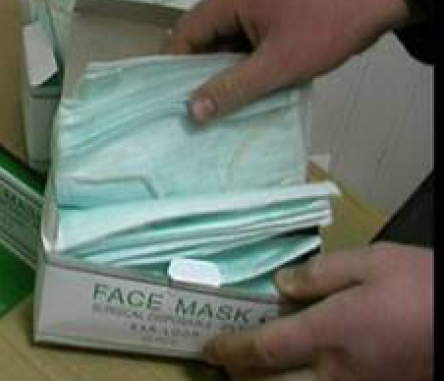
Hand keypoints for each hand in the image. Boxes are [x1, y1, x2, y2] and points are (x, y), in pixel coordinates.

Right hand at [169, 0, 408, 122]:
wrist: (379, 2)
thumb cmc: (327, 28)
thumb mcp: (278, 65)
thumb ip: (233, 87)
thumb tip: (193, 110)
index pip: (186, 31)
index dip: (175, 66)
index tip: (173, 99)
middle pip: (203, 36)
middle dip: (200, 70)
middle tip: (195, 107)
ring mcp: (255, 2)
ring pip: (224, 41)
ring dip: (224, 69)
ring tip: (219, 102)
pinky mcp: (271, 13)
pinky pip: (244, 40)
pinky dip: (243, 63)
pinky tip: (245, 88)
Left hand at [202, 242, 432, 379]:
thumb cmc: (423, 286)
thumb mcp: (372, 262)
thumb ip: (320, 274)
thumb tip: (280, 284)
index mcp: (331, 333)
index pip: (264, 350)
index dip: (230, 350)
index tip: (208, 348)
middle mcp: (337, 371)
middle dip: (242, 377)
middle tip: (226, 361)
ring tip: (255, 368)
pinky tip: (299, 370)